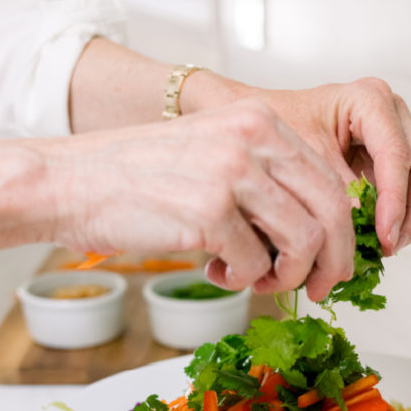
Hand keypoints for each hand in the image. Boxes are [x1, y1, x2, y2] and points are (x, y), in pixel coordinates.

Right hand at [51, 99, 354, 300]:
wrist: (70, 181)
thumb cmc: (139, 177)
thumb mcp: (215, 154)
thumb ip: (265, 181)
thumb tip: (316, 235)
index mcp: (260, 121)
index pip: (330, 181)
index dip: (340, 233)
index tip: (329, 263)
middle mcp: (253, 139)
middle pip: (331, 212)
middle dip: (332, 262)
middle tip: (318, 289)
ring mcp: (232, 174)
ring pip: (303, 242)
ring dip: (285, 276)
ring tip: (256, 280)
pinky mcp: (208, 213)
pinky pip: (254, 264)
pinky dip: (242, 280)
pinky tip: (215, 271)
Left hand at [183, 73, 410, 254]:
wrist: (252, 126)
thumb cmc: (269, 132)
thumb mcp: (298, 161)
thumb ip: (334, 194)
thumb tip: (359, 235)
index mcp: (369, 101)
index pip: (397, 156)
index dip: (395, 203)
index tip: (384, 238)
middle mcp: (390, 113)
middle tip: (388, 249)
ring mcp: (394, 135)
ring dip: (407, 220)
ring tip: (382, 251)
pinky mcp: (389, 160)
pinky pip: (407, 191)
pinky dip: (395, 218)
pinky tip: (374, 242)